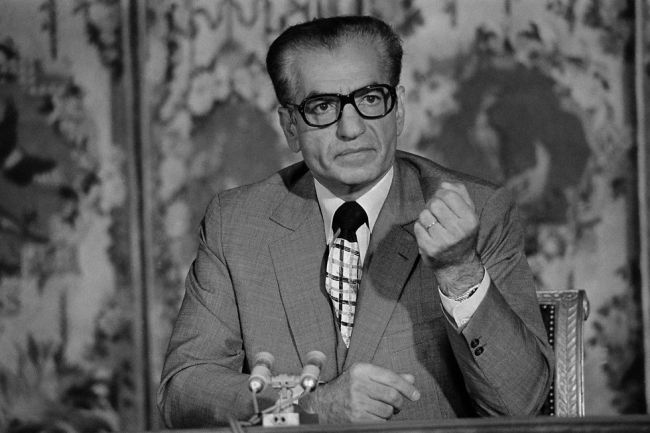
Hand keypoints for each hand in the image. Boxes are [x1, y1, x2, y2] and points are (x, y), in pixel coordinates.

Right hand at [300, 363, 419, 422]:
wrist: (322, 405)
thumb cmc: (346, 389)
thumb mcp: (364, 377)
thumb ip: (387, 377)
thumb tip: (411, 379)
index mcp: (361, 370)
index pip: (391, 377)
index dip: (407, 387)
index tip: (415, 394)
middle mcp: (358, 384)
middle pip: (392, 395)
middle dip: (399, 402)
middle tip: (398, 405)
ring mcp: (357, 402)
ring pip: (388, 410)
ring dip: (389, 413)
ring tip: (380, 409)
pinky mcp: (356, 418)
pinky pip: (380, 421)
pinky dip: (381, 421)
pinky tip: (373, 416)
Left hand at [414, 181, 482, 296]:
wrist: (458, 265)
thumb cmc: (462, 234)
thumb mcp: (469, 214)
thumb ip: (460, 194)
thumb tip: (444, 184)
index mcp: (470, 220)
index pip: (449, 195)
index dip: (442, 194)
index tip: (443, 201)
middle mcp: (458, 231)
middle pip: (435, 203)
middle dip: (433, 205)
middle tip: (437, 213)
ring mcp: (443, 241)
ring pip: (424, 214)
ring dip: (426, 217)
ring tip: (434, 225)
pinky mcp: (429, 248)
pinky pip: (418, 227)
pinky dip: (421, 228)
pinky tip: (429, 234)